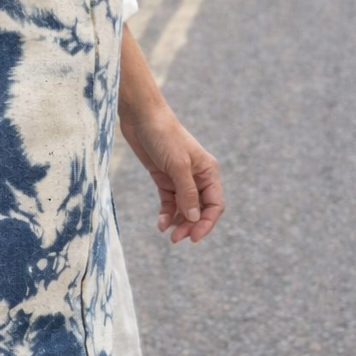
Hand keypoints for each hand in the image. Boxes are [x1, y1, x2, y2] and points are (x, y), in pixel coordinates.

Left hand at [119, 100, 224, 244]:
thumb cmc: (164, 135)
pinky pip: (169, 201)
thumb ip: (187, 192)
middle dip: (190, 225)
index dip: (207, 223)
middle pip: (199, 209)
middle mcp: (197, 176)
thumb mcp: (177, 165)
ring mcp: (180, 178)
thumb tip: (194, 218)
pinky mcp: (163, 177)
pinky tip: (160, 223)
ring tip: (168, 233)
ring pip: (184, 208)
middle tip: (176, 239)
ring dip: (178, 222)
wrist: (140, 116)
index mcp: (208, 171)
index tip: (194, 237)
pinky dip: (166, 213)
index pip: (215, 204)